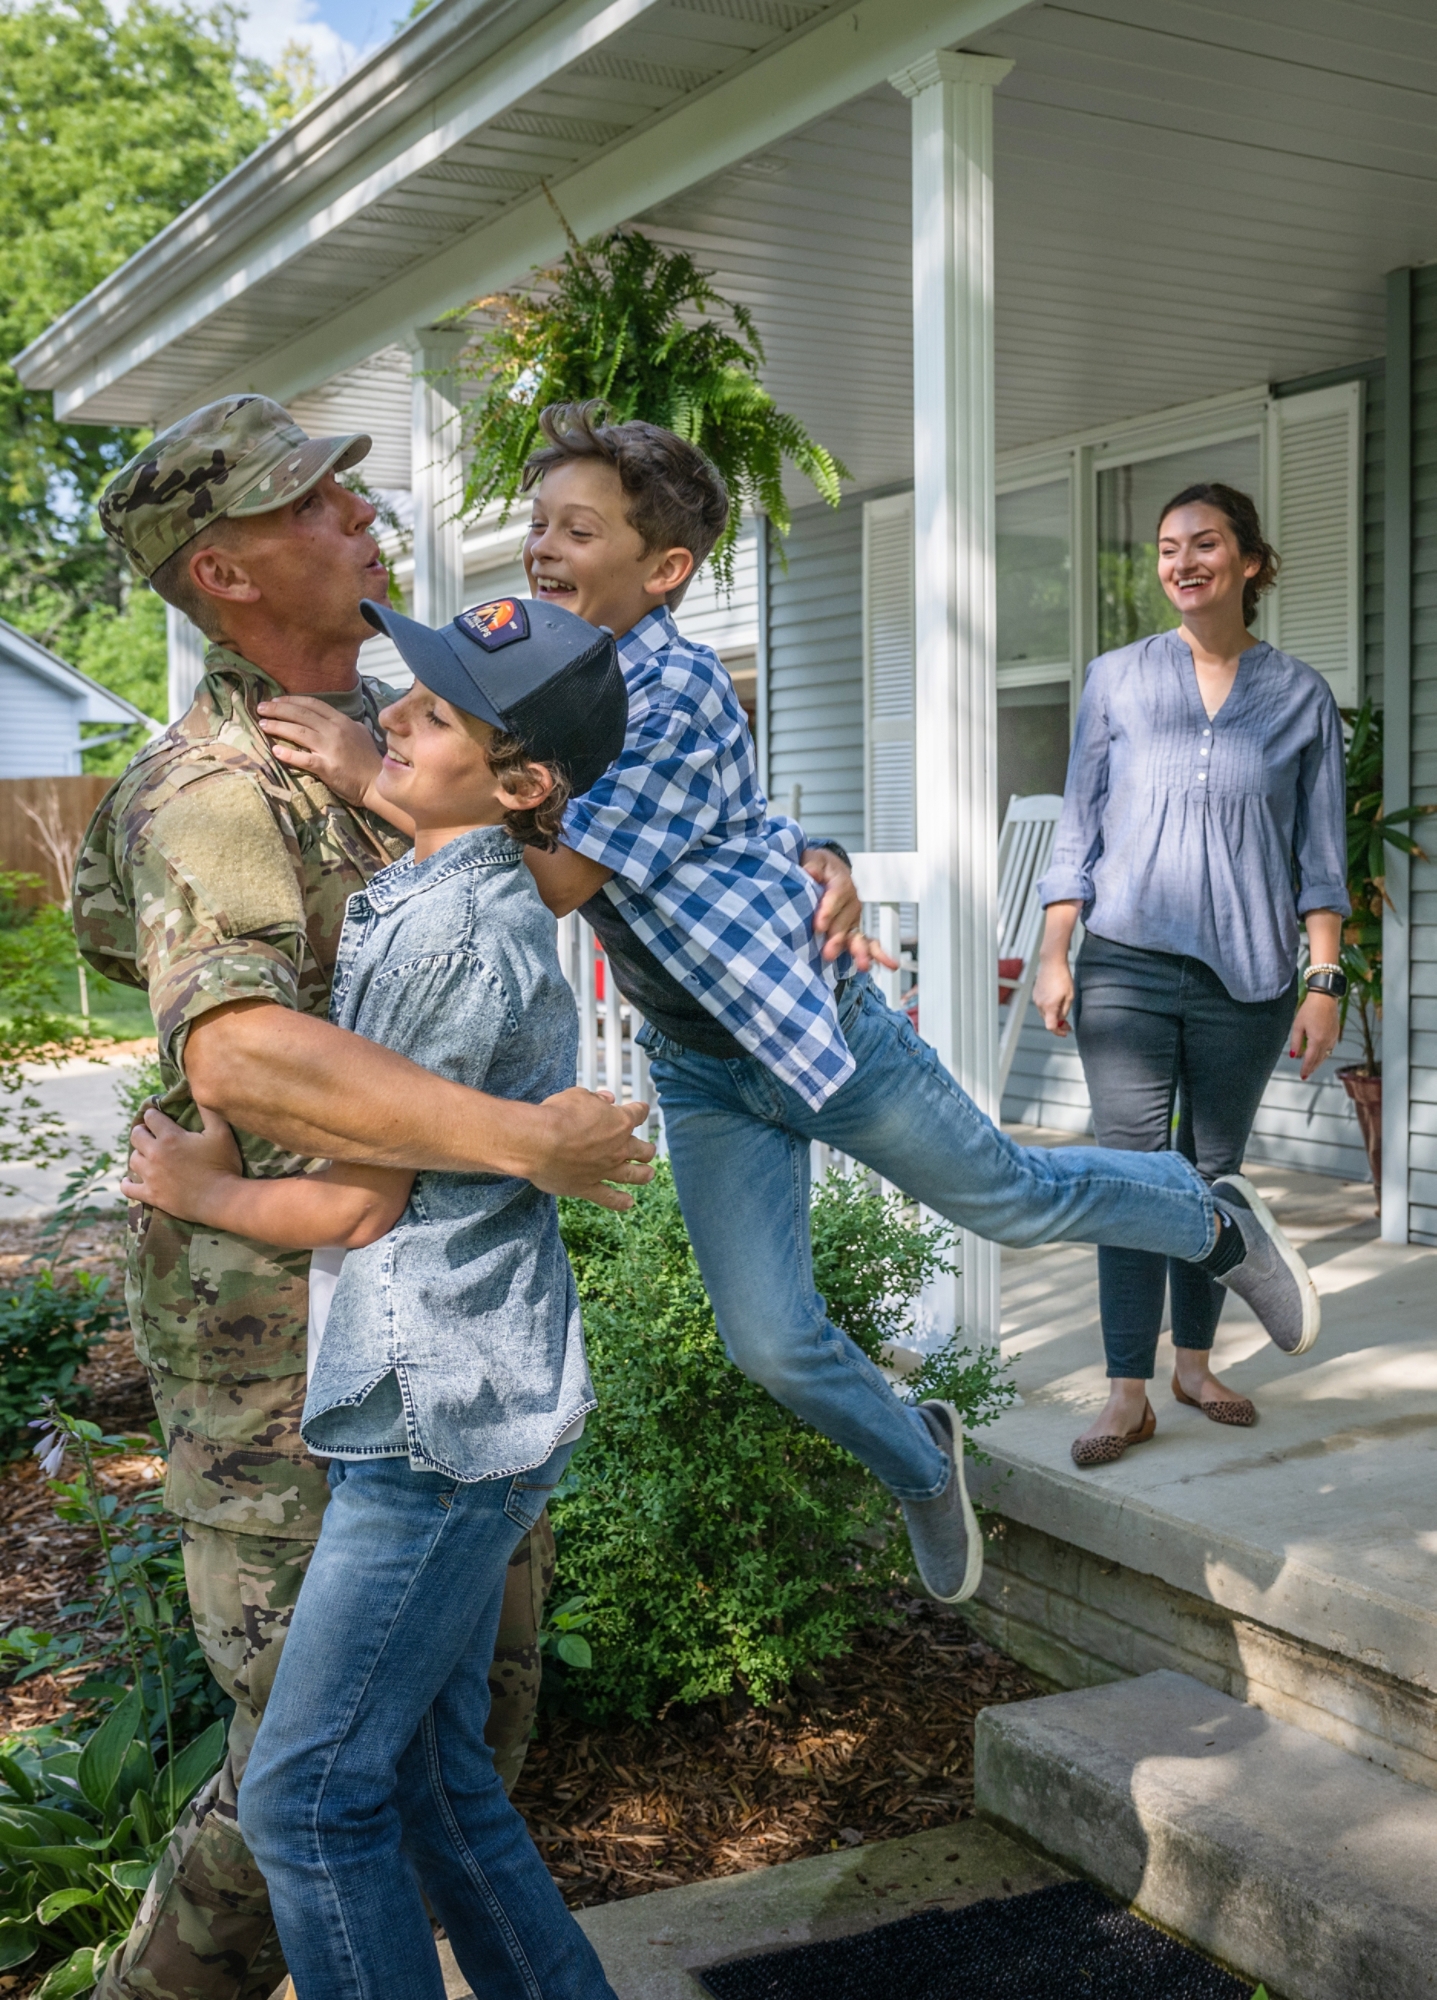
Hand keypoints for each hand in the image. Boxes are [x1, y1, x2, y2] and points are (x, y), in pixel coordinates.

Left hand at [122, 1105, 243, 1221]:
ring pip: (132, 1159)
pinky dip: (127, 1183)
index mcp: (170, 1137)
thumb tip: (198, 1091)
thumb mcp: (220, 1132)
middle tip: (151, 1134)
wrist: (221, 1199)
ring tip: (147, 1156)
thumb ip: (207, 1110)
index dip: (154, 1115)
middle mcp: (155, 1154)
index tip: (158, 1117)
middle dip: (142, 1132)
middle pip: (136, 1136)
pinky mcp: (151, 1195)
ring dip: (139, 1155)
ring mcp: (151, 1176)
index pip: (151, 1117)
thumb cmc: (223, 1164)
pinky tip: (129, 1180)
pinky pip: (128, 1188)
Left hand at [258, 697, 383, 807]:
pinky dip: (289, 754)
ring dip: (278, 726)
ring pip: (299, 732)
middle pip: (302, 714)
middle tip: (261, 708)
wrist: (378, 783)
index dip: (292, 700)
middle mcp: (335, 731)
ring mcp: (331, 749)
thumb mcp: (359, 733)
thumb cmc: (368, 760)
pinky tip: (276, 750)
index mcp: (342, 721)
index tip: (276, 700)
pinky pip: (304, 759)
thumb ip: (343, 724)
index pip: (313, 704)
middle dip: (278, 709)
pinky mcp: (328, 768)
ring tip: (262, 724)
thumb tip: (328, 719)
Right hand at [526, 1089, 655, 1209]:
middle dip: (647, 1150)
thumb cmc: (557, 1115)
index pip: (638, 1114)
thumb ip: (595, 1099)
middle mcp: (618, 1148)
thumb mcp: (578, 1096)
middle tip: (648, 1151)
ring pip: (632, 1175)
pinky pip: (608, 1197)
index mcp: (619, 1122)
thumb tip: (606, 1099)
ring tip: (649, 1175)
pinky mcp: (588, 1187)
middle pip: (642, 1150)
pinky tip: (628, 1203)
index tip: (640, 1110)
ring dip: (643, 1175)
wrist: (539, 1142)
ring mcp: (605, 1170)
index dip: (640, 1110)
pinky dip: (619, 1201)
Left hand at [802, 848, 898, 970]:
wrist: (829, 869)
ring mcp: (854, 917)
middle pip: (846, 920)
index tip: (819, 926)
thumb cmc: (820, 867)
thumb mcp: (813, 859)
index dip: (828, 911)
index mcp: (841, 882)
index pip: (836, 896)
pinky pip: (869, 943)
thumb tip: (811, 871)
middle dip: (838, 937)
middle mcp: (851, 901)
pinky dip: (880, 955)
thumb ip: (811, 865)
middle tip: (829, 951)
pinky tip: (890, 966)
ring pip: (858, 934)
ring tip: (863, 964)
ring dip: (859, 950)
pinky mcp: (853, 929)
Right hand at [1033, 954, 1074, 1037]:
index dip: (1058, 1032)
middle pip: (1047, 1021)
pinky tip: (1056, 1004)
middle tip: (1068, 1025)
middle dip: (1057, 1024)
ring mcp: (1036, 999)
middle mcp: (1040, 1005)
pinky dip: (1049, 1009)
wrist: (1051, 963)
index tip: (1065, 1032)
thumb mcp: (1069, 996)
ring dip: (1053, 1016)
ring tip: (1063, 1014)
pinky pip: (1042, 1006)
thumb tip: (1061, 1020)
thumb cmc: (1062, 978)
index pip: (1051, 1027)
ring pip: (1044, 1014)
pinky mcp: (1035, 994)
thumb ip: (1065, 1011)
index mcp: (1050, 1006)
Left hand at [1290, 991, 1340, 1079]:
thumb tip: (1294, 1055)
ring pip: (1325, 1055)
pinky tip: (1319, 1054)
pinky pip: (1330, 1048)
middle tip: (1306, 1074)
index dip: (1306, 1069)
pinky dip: (1324, 1054)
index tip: (1302, 1076)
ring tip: (1311, 1067)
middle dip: (1312, 1068)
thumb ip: (1296, 1042)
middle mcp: (1327, 1041)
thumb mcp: (1298, 1026)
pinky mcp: (1336, 1034)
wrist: (1324, 998)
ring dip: (1318, 1062)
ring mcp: (1333, 1038)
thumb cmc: (1309, 1009)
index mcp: (1317, 1040)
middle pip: (1319, 1059)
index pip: (1310, 1059)